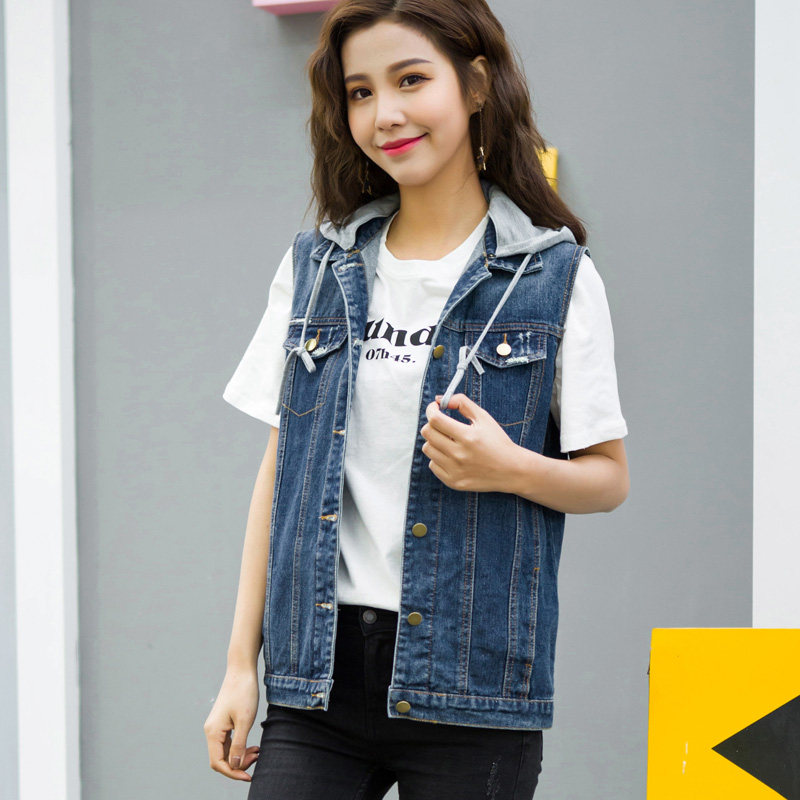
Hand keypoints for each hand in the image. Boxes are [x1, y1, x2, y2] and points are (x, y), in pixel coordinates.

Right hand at [204, 666, 260, 781]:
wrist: (241, 670)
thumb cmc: (244, 692)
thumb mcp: (245, 721)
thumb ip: (240, 745)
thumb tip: (235, 766)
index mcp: (213, 732)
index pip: (218, 763)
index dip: (233, 772)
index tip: (249, 776)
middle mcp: (211, 731)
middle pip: (221, 759)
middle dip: (238, 764)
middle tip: (257, 757)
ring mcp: (216, 726)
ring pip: (226, 751)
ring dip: (241, 756)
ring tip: (258, 752)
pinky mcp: (223, 722)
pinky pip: (229, 742)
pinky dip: (240, 747)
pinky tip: (253, 746)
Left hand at [420, 393, 519, 492]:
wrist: (512, 470)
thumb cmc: (497, 441)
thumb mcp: (484, 417)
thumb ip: (462, 403)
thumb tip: (438, 399)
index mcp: (468, 436)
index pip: (435, 420)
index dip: (431, 410)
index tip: (434, 408)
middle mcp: (460, 455)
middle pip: (427, 433)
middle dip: (432, 424)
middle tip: (441, 423)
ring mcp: (455, 470)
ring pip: (427, 449)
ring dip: (435, 441)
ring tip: (449, 441)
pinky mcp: (453, 482)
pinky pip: (433, 465)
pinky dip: (438, 458)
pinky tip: (452, 456)